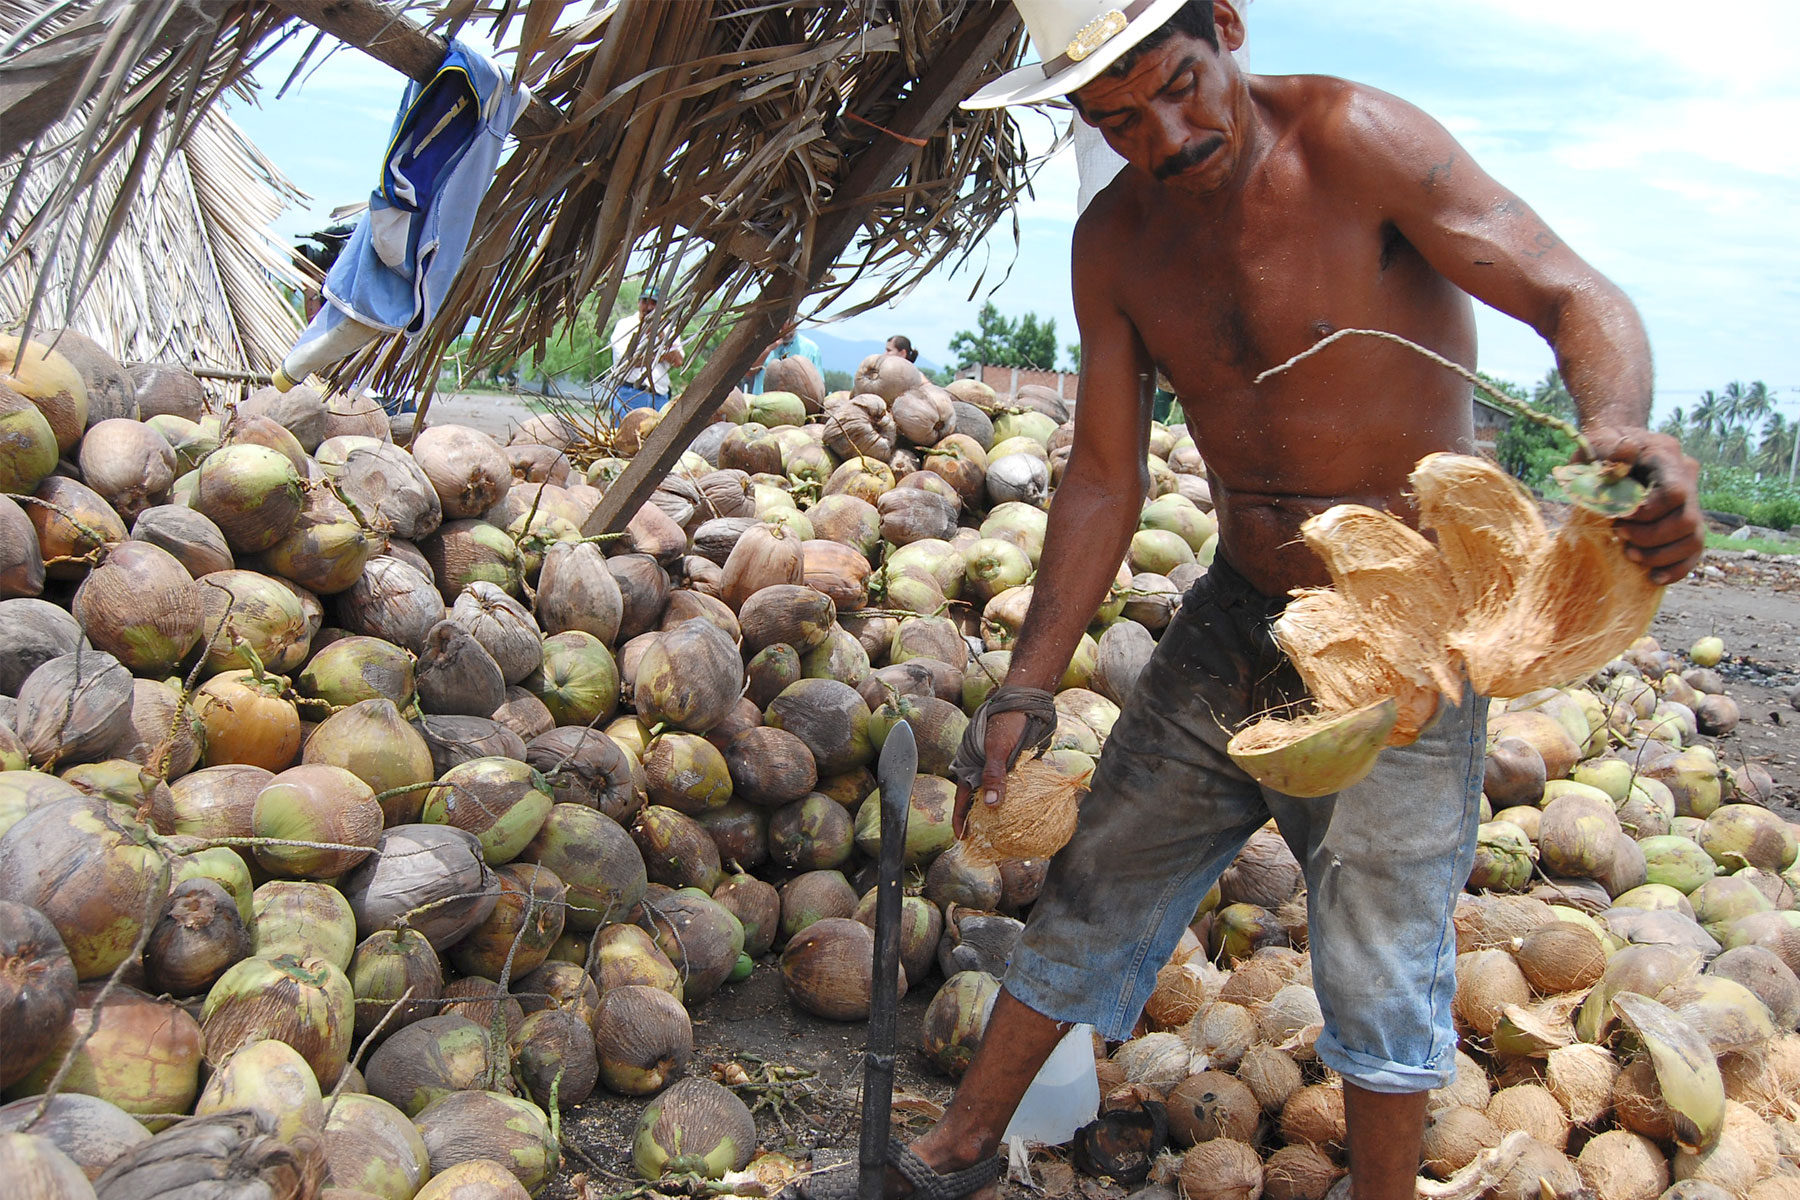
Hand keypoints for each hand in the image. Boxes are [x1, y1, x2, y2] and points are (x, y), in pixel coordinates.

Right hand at [952, 710, 1027, 838]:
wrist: (1027, 702)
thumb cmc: (1007, 721)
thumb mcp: (998, 748)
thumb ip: (993, 775)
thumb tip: (991, 805)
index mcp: (970, 766)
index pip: (961, 799)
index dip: (960, 819)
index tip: (962, 838)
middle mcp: (984, 770)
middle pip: (979, 800)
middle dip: (982, 821)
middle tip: (988, 841)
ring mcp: (1001, 769)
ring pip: (999, 795)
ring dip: (1003, 812)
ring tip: (1009, 832)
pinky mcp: (1018, 766)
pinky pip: (1017, 787)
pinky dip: (1021, 801)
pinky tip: (1029, 814)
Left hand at [1582, 426, 1704, 584]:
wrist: (1611, 451)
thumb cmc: (1599, 449)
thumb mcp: (1596, 443)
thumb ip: (1607, 449)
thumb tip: (1627, 452)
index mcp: (1666, 454)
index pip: (1675, 492)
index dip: (1648, 513)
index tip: (1619, 516)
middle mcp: (1686, 476)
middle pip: (1688, 520)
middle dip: (1650, 536)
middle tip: (1618, 533)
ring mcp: (1690, 500)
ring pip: (1694, 539)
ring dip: (1660, 555)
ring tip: (1629, 554)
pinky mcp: (1685, 522)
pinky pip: (1694, 551)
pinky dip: (1676, 568)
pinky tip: (1653, 577)